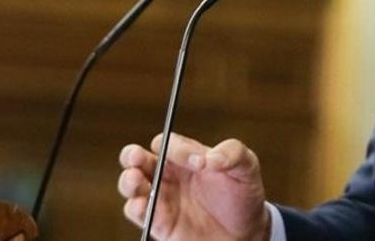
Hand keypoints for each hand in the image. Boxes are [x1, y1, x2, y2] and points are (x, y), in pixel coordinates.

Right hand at [117, 132, 270, 240]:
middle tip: (135, 157)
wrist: (246, 232)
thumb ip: (232, 153)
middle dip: (131, 155)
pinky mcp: (160, 223)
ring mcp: (161, 198)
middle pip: (137, 158)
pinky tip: (141, 205)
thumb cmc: (243, 194)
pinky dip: (135, 208)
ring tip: (135, 180)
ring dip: (128, 180)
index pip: (167, 143)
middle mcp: (168, 174)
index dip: (175, 148)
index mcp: (184, 155)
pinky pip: (138, 213)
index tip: (198, 162)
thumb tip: (211, 158)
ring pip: (132, 185)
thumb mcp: (246, 167)